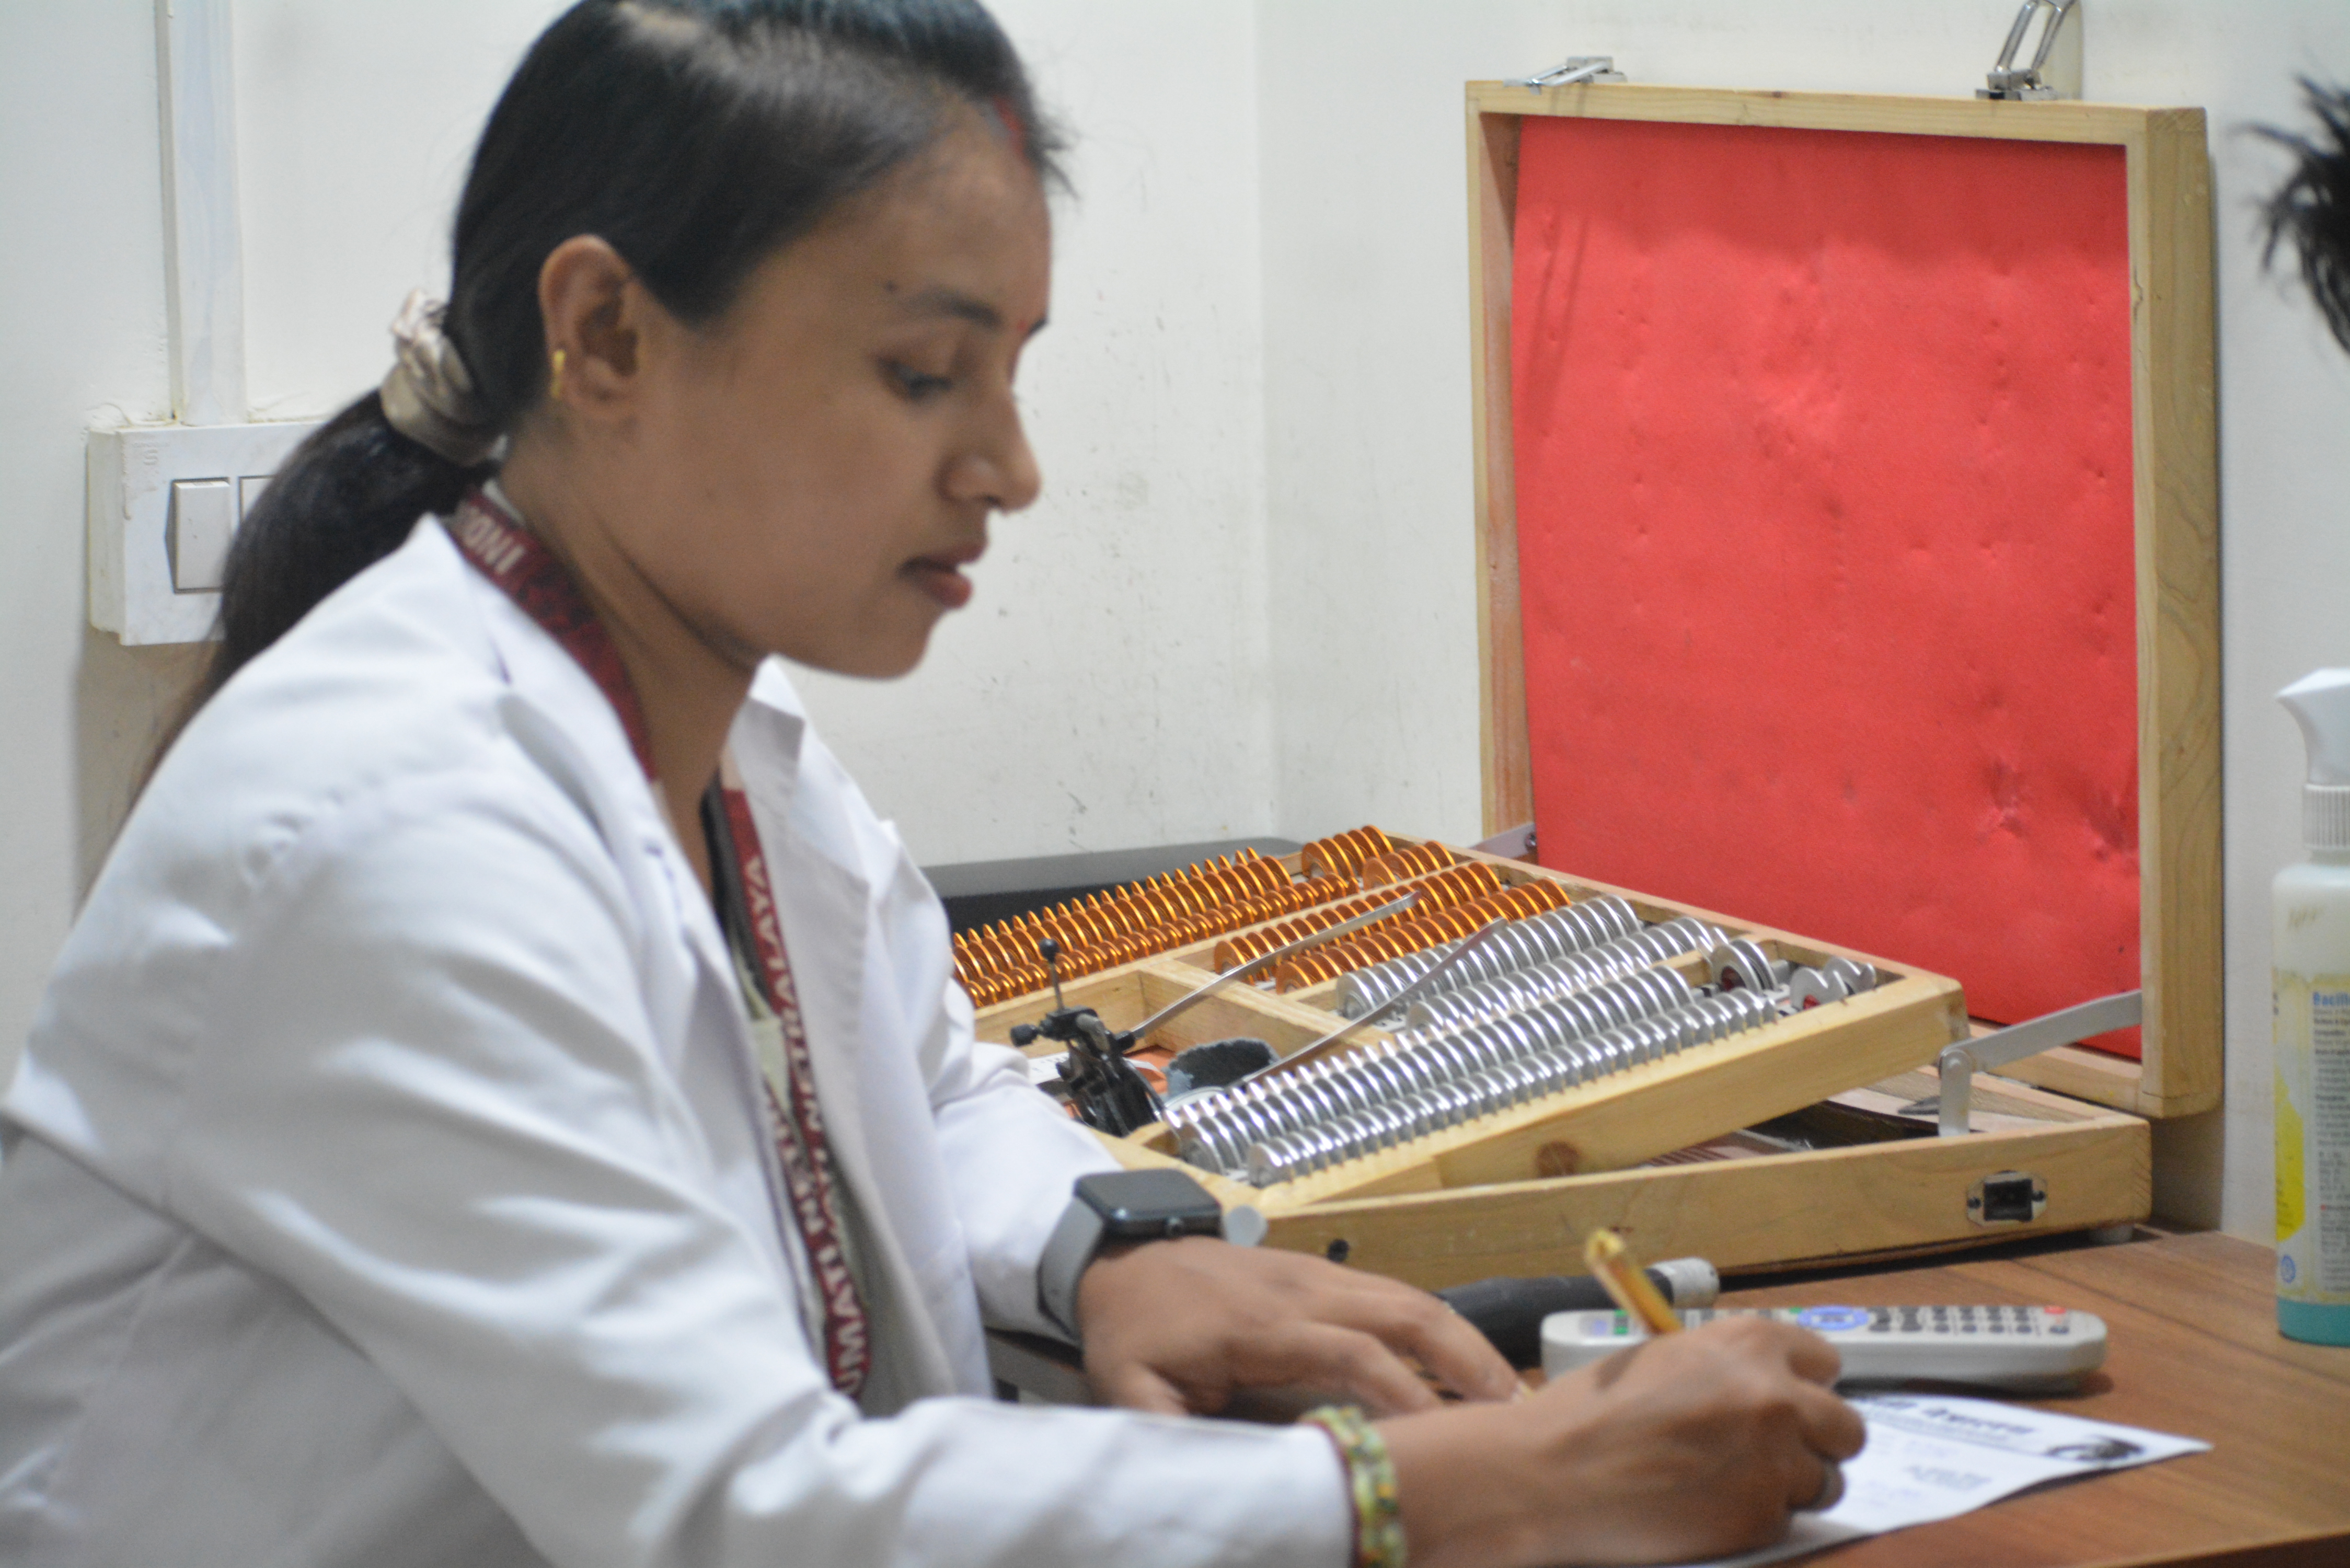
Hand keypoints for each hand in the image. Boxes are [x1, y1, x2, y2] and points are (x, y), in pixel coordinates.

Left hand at [1072, 1236, 1518, 1415]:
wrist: (1122, 1256)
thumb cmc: (1134, 1330)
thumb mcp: (1130, 1389)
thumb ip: (1165, 1435)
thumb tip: (1200, 1483)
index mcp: (1263, 1326)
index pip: (1352, 1353)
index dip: (1402, 1393)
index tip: (1443, 1438)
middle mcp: (1304, 1292)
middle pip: (1404, 1312)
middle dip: (1463, 1358)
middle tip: (1512, 1408)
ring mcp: (1318, 1276)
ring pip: (1409, 1297)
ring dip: (1462, 1340)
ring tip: (1507, 1391)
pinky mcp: (1323, 1275)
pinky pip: (1394, 1293)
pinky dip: (1438, 1324)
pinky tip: (1464, 1359)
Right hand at [1379, 1315, 1866, 1567]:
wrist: (1552, 1472)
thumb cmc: (1591, 1410)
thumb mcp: (1665, 1358)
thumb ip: (1727, 1366)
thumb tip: (1766, 1384)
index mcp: (1749, 1342)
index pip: (1825, 1361)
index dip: (1804, 1384)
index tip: (1788, 1400)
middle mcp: (1776, 1397)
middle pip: (1847, 1428)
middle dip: (1816, 1441)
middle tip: (1773, 1451)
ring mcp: (1774, 1461)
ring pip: (1827, 1481)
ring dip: (1792, 1485)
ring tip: (1734, 1483)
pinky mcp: (1761, 1518)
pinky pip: (1788, 1520)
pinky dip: (1756, 1518)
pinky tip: (1710, 1508)